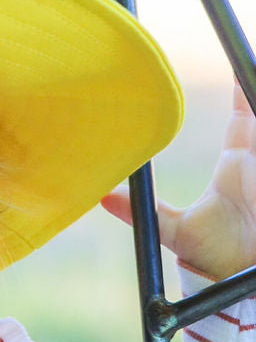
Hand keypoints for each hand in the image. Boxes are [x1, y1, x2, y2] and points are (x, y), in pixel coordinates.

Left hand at [102, 79, 255, 280]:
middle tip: (250, 61)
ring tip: (253, 73)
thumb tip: (101, 197)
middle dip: (255, 89)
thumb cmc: (217, 255)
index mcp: (236, 163)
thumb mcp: (177, 229)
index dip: (241, 90)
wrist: (243, 280)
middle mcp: (255, 163)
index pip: (244, 116)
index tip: (236, 65)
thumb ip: (142, 212)